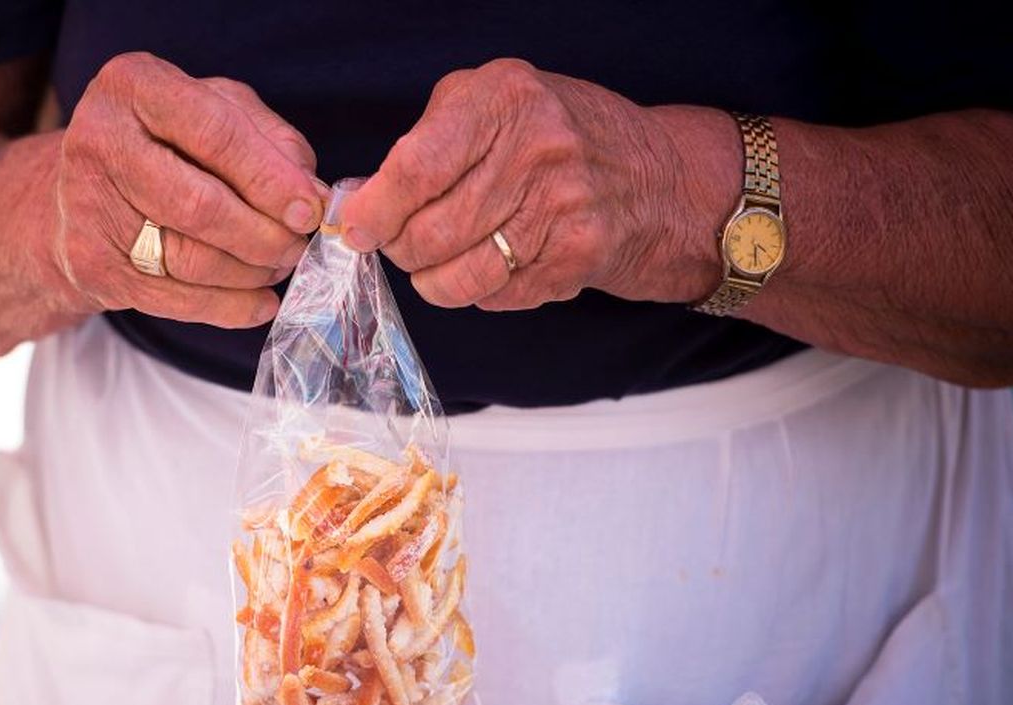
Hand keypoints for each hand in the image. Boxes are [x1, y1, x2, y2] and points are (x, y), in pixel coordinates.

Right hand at [55, 52, 326, 327]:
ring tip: (278, 265)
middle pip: (201, 206)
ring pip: (192, 260)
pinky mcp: (92, 267)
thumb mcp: (215, 113)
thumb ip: (270, 141)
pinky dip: (231, 308)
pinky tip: (260, 302)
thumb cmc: (164, 145)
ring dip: (252, 272)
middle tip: (297, 245)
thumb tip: (313, 197)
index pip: (216, 134)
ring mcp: (89, 208)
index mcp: (134, 86)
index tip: (311, 209)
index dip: (271, 179)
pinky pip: (177, 300)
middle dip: (265, 234)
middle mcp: (101, 141)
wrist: (75, 195)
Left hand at [339, 59, 721, 310]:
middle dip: (402, 250)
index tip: (355, 229)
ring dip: (434, 282)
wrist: (657, 178)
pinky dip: (480, 292)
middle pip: (430, 232)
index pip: (415, 168)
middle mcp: (537, 150)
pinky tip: (494, 265)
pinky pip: (496, 297)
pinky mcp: (577, 258)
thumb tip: (364, 201)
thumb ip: (431, 138)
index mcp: (506, 100)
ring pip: (458, 276)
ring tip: (437, 265)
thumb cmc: (558, 138)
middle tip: (401, 245)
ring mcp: (562, 207)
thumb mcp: (498, 102)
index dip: (375, 210)